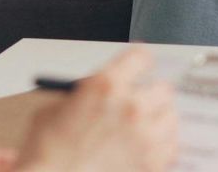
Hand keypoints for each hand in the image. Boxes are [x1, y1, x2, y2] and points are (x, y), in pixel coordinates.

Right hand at [16, 46, 177, 171]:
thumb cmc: (46, 153)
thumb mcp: (53, 109)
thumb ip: (81, 94)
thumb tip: (96, 91)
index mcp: (106, 85)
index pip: (141, 58)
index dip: (139, 62)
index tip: (139, 67)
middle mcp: (130, 107)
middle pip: (162, 88)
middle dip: (151, 93)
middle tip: (142, 99)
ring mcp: (144, 139)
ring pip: (171, 118)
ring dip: (160, 119)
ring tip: (147, 125)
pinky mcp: (151, 166)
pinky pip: (171, 148)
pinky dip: (163, 147)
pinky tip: (150, 148)